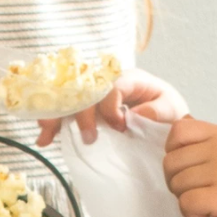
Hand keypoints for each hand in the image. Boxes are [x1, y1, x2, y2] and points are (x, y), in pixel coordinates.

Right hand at [35, 70, 187, 146]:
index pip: (113, 85)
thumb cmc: (168, 112)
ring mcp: (94, 92)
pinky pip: (65, 109)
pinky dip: (54, 122)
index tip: (119, 126)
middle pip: (85, 89)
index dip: (112, 106)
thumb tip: (134, 115)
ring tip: (46, 134)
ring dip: (56, 115)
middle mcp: (108, 81)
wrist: (164, 117)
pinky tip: (44, 137)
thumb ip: (158, 111)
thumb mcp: (172, 110)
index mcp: (130, 78)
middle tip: (89, 138)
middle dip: (81, 112)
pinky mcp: (86, 105)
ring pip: (69, 97)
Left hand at [162, 115, 216, 216]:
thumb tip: (178, 128)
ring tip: (207, 204)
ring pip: (176, 184)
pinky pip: (186, 203)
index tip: (185, 168)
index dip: (172, 151)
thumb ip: (210, 144)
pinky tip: (208, 215)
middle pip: (170, 161)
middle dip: (175, 182)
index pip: (179, 130)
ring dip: (185, 200)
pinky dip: (192, 214)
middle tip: (195, 193)